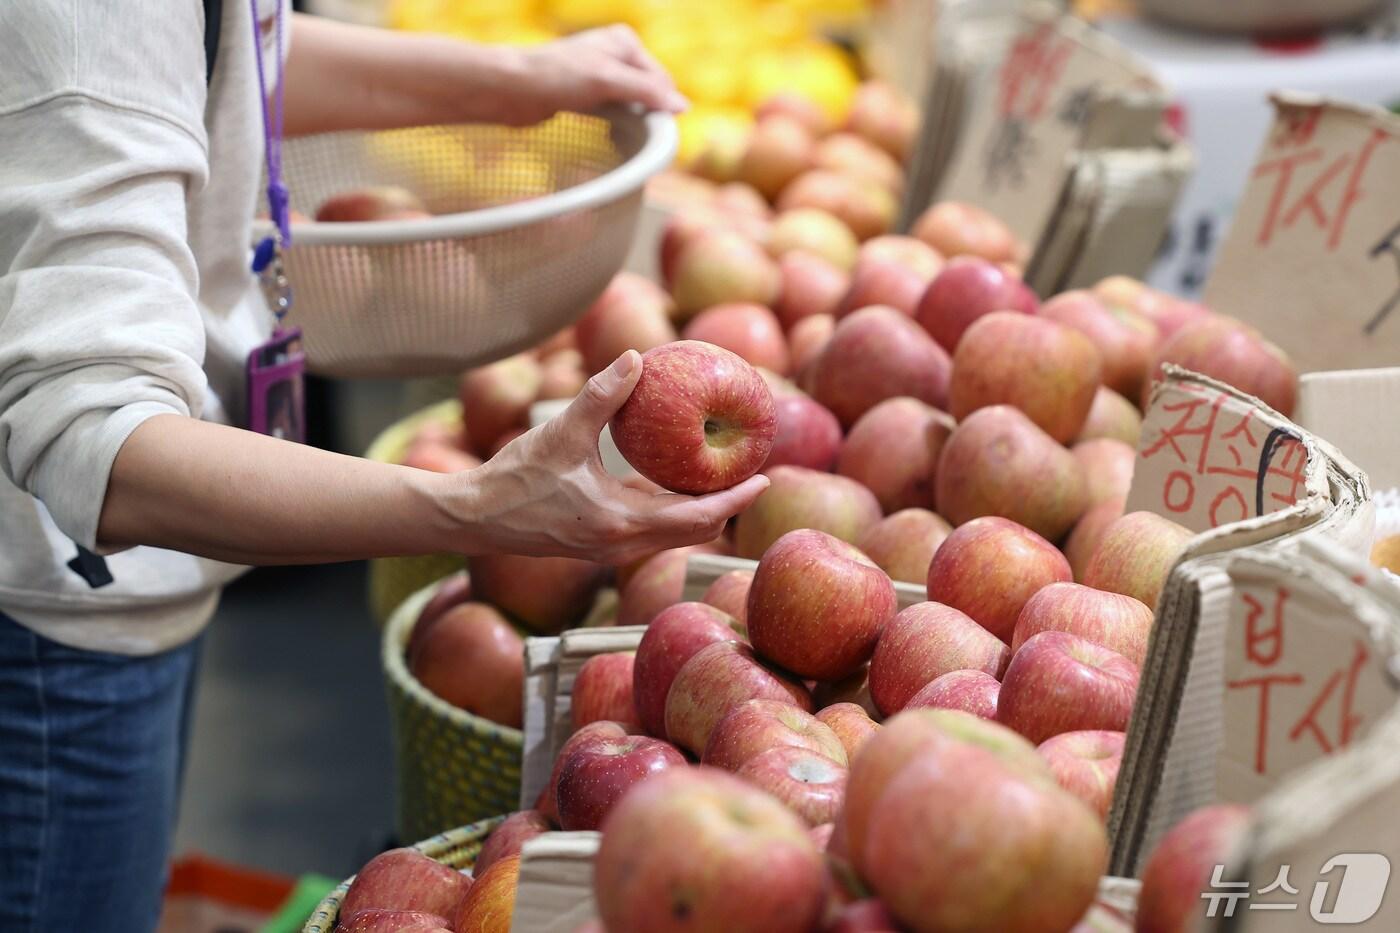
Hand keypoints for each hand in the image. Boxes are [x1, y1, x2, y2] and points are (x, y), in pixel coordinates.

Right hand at [450, 351, 766, 563]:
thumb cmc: (514, 478)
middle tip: (752, 473)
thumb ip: (602, 396)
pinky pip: (649, 527)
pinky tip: (674, 479)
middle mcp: (622, 544)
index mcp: (620, 522)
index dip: (735, 500)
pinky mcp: (599, 541)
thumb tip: (637, 359)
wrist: (473, 518)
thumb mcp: (561, 432)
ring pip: (671, 532)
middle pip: (693, 530)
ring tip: (724, 475)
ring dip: (699, 509)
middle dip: (726, 505)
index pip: (696, 517)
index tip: (763, 480)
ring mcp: (610, 547)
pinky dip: (670, 508)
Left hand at [501, 26, 687, 125]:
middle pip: (649, 92)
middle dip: (648, 114)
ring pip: (633, 103)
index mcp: (625, 41)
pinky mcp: (587, 94)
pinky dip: (619, 124)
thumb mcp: (606, 79)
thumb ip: (645, 91)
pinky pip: (615, 111)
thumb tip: (684, 107)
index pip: (662, 79)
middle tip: (639, 137)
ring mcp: (601, 74)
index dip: (662, 106)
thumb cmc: (555, 77)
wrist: (510, 90)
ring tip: (626, 137)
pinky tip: (613, 136)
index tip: (658, 133)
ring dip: (634, 122)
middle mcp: (616, 54)